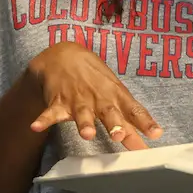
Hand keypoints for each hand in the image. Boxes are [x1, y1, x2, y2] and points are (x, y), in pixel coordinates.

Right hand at [27, 42, 162, 149]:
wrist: (63, 55)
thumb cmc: (94, 78)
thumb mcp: (115, 93)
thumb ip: (130, 118)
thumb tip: (154, 137)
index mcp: (115, 96)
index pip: (134, 109)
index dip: (145, 122)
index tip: (156, 134)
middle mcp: (98, 98)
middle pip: (108, 112)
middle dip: (114, 123)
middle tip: (118, 135)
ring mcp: (78, 99)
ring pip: (82, 113)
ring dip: (84, 123)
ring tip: (87, 134)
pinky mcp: (58, 101)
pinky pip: (50, 112)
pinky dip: (43, 119)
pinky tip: (37, 126)